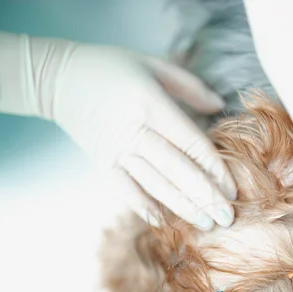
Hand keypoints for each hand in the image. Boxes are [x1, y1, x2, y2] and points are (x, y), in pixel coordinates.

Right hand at [0, 31, 236, 229]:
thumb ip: (191, 87)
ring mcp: (116, 150)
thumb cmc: (113, 67)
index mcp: (151, 104)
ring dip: (183, 207)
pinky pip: (126, 190)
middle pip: (178, 170)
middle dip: (205, 197)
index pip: (191, 143)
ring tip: (207, 225)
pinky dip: (144, 208)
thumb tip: (220, 106)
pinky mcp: (102, 163)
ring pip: (155, 185)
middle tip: (228, 218)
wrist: (59, 78)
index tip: (233, 188)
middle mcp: (134, 131)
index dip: (214, 168)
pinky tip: (164, 223)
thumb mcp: (154, 65)